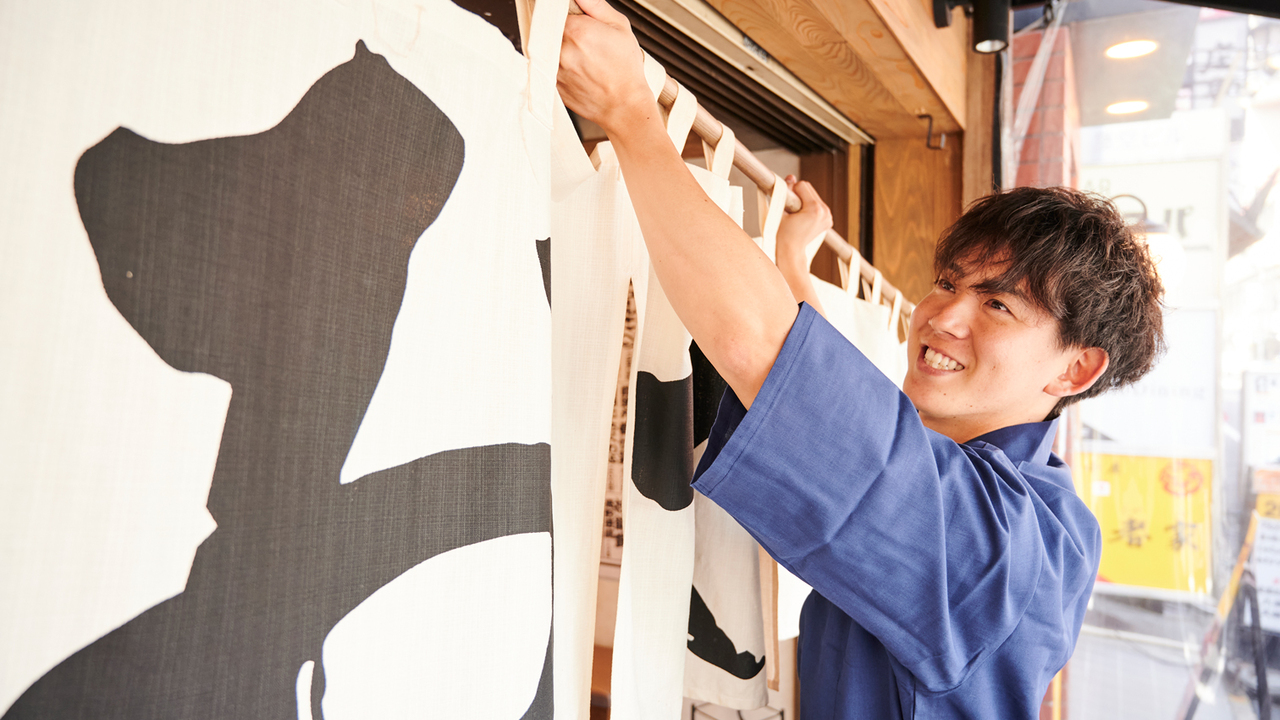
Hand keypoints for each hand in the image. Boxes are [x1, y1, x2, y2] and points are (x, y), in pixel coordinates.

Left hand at [558, 0, 654, 136]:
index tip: (576, 21)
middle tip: (583, 41)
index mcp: (576, 31)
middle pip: (550, 29)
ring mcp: (554, 69)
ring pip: (548, 49)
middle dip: (564, 32)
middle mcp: (561, 50)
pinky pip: (550, 67)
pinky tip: (579, 70)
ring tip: (583, 57)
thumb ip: (595, 5)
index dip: (566, 15)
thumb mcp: (619, 27)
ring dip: (561, 49)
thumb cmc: (626, 70)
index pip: (556, 10)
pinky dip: (560, 65)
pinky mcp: (553, 84)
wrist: (624, 106)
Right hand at [775, 176, 831, 269]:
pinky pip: (817, 204)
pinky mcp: (828, 220)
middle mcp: (825, 212)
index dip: (791, 191)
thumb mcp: (781, 211)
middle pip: (809, 189)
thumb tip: (791, 178)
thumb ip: (786, 192)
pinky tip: (802, 217)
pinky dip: (809, 206)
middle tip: (791, 209)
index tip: (787, 203)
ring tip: (796, 215)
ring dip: (803, 200)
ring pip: (813, 196)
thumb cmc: (783, 235)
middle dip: (798, 195)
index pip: (802, 185)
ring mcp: (828, 217)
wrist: (791, 252)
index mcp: (815, 210)